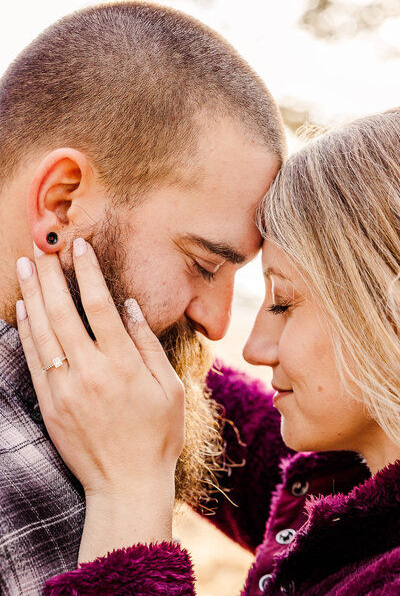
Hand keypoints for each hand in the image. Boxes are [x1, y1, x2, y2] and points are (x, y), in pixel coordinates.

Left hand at [15, 239, 184, 556]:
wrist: (125, 484)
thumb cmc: (156, 436)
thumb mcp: (168, 388)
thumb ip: (147, 344)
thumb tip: (129, 306)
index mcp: (123, 364)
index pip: (100, 305)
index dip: (88, 271)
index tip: (80, 246)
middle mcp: (90, 371)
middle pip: (63, 311)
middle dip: (50, 275)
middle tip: (40, 247)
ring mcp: (65, 388)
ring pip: (42, 331)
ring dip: (32, 295)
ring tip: (25, 266)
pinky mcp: (50, 404)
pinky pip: (32, 359)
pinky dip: (25, 330)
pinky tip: (23, 309)